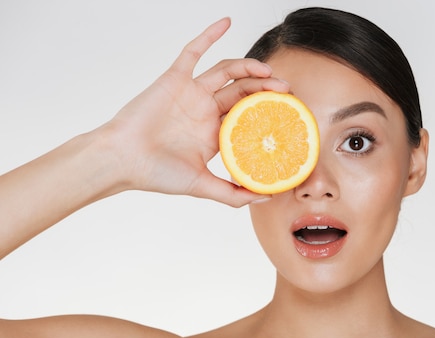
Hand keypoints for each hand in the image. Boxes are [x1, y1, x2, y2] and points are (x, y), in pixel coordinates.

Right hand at [103, 17, 288, 205]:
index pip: (250, 115)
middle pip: (244, 91)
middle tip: (286, 90)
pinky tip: (226, 22)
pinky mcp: (175, 78)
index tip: (289, 112)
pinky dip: (209, 35)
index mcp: (215, 133)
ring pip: (226, 71)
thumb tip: (266, 196)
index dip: (269, 111)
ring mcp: (191, 93)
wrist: (121, 160)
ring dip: (248, 66)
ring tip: (268, 72)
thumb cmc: (156, 174)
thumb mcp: (202, 187)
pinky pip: (193, 51)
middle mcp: (206, 111)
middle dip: (267, 88)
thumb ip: (232, 195)